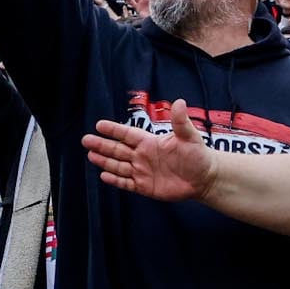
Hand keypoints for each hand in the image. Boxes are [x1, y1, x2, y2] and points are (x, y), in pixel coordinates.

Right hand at [84, 97, 216, 201]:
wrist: (204, 178)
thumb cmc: (197, 154)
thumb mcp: (189, 136)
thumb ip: (180, 122)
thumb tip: (179, 102)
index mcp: (150, 142)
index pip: (127, 134)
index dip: (114, 130)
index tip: (99, 125)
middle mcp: (142, 155)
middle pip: (118, 149)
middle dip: (102, 145)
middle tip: (86, 140)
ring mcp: (142, 171)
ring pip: (119, 165)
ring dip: (105, 161)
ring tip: (90, 155)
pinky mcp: (145, 186)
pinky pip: (126, 182)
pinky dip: (115, 180)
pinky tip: (104, 175)